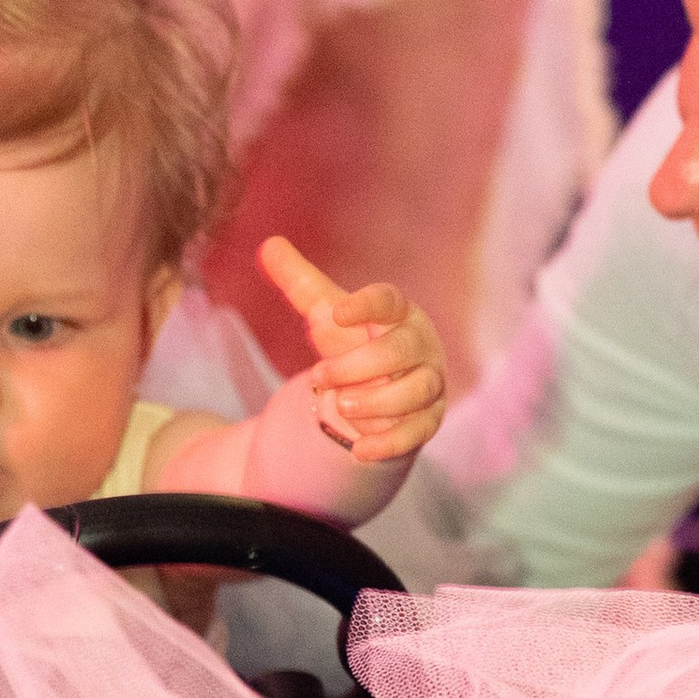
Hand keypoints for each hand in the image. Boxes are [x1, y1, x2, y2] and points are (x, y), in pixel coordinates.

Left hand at [261, 235, 446, 464]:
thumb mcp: (325, 314)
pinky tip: (358, 451)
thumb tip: (269, 245)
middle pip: (404, 348)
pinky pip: (419, 432)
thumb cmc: (355, 341)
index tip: (336, 312)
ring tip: (342, 406)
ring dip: (380, 401)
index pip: (389, 301)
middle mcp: (420, 345)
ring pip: (419, 390)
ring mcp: (429, 382)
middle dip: (362, 364)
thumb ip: (300, 282)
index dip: (366, 305)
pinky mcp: (428, 419)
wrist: (374, 388)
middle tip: (321, 376)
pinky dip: (390, 443)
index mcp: (397, 313)